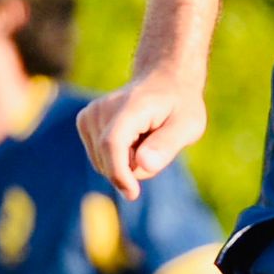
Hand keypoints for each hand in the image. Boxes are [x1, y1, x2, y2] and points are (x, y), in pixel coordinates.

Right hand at [77, 68, 205, 199]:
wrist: (163, 80)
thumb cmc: (180, 105)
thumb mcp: (189, 125)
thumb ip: (167, 145)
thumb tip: (144, 165)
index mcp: (129, 107)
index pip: (112, 145)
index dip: (119, 173)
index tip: (133, 193)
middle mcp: (102, 108)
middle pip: (109, 161)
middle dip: (133, 168)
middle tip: (157, 145)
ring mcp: (90, 115)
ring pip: (103, 164)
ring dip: (127, 163)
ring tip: (145, 139)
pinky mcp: (85, 122)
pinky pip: (100, 159)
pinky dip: (118, 157)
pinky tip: (133, 139)